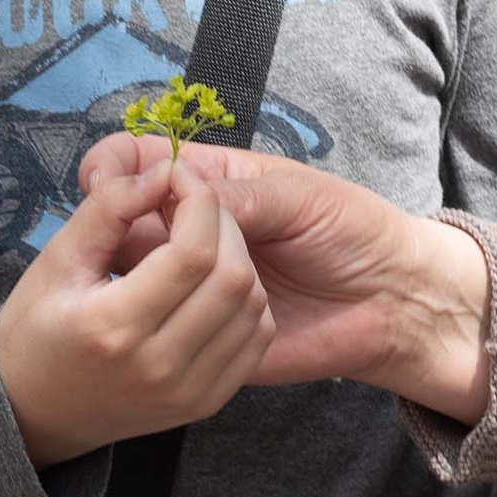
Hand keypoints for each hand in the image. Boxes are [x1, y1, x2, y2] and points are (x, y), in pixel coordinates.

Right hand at [0, 153, 273, 466]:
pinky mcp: (207, 404)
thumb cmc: (36, 329)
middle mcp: (157, 367)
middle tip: (193, 205)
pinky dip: (248, 299)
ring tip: (202, 240)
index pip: (192, 252)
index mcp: (113, 328)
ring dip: (239, 256)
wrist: (32, 413)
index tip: (178, 177)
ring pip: (252, 304)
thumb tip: (163, 170)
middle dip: (224, 222)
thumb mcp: (56, 260)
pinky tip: (214, 282)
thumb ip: (109, 208)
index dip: (198, 199)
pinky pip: (255, 337)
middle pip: (232, 275)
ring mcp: (188, 392)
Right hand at [78, 134, 493, 422]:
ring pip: (142, 273)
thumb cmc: (356, 231)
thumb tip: (178, 193)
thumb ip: (240, 197)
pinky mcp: (210, 334)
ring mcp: (201, 285)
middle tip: (119, 230)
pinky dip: (168, 318)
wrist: (395, 301)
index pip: (147, 162)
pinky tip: (176, 316)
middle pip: (132, 219)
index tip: (101, 181)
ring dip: (145, 269)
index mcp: (218, 185)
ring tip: (166, 272)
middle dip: (118, 220)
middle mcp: (201, 233)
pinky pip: (172, 326)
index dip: (118, 166)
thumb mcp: (300, 196)